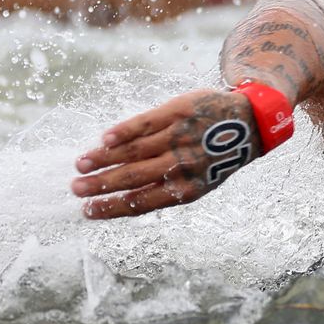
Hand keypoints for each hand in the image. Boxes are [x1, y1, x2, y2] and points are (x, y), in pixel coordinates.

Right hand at [72, 89, 260, 218]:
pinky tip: (104, 139)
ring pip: (135, 150)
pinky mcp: (179, 112)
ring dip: (104, 158)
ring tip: (81, 165)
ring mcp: (180, 137)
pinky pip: (146, 123)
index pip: (143, 202)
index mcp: (188, 188)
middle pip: (135, 177)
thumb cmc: (216, 155)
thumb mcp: (201, 181)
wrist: (249, 121)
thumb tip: (122, 198)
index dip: (112, 208)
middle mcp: (183, 164)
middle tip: (75, 189)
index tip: (87, 211)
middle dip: (102, 185)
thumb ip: (166, 188)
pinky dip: (124, 131)